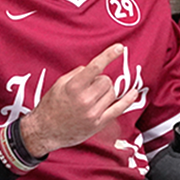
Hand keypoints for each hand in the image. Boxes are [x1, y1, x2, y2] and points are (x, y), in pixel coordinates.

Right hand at [19, 43, 142, 155]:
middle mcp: (85, 100)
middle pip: (106, 81)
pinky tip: (133, 92)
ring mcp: (93, 113)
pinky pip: (118, 109)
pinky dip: (127, 100)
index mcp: (74, 87)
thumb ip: (77, 74)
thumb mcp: (59, 85)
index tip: (119, 47)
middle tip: (89, 87)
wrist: (45, 131)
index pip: (96, 67)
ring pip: (112, 92)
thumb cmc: (50, 106)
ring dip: (106, 91)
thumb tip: (92, 69)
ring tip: (94, 96)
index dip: (109, 55)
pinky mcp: (98, 124)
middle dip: (100, 80)